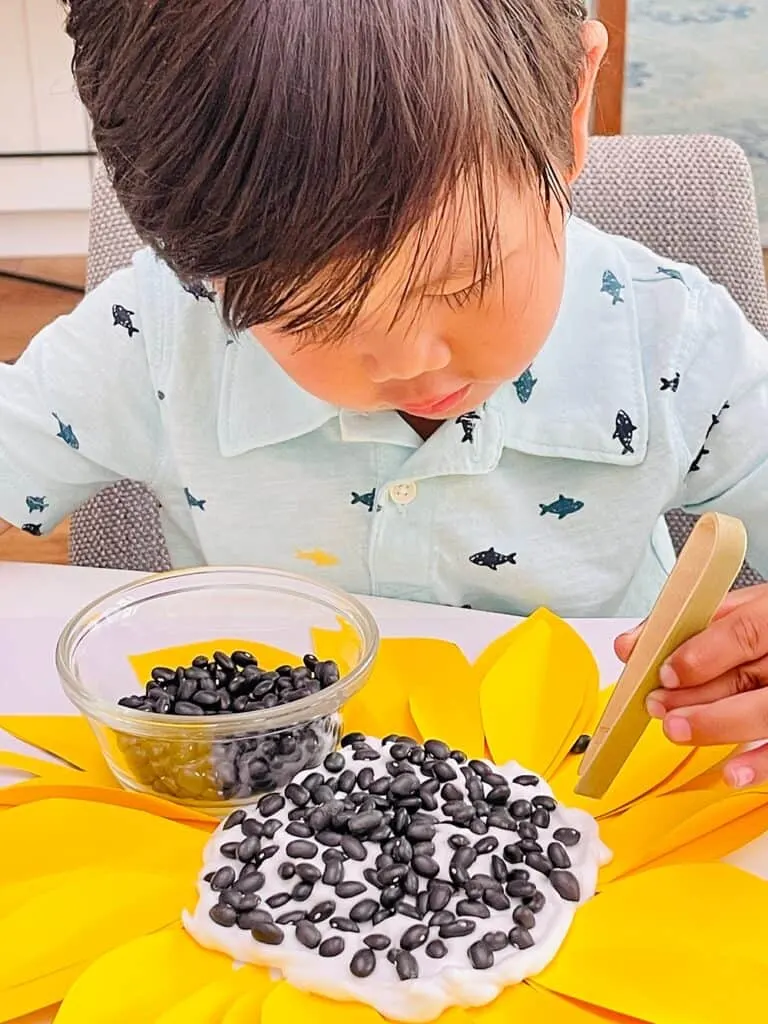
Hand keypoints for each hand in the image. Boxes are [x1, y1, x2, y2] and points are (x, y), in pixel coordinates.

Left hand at [614, 584, 767, 788]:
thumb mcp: (740, 610)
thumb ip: (688, 625)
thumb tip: (630, 645)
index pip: (744, 633)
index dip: (702, 654)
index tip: (666, 673)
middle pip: (748, 678)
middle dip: (697, 696)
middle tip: (658, 705)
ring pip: (764, 712)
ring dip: (716, 726)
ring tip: (676, 729)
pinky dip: (760, 763)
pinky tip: (731, 772)